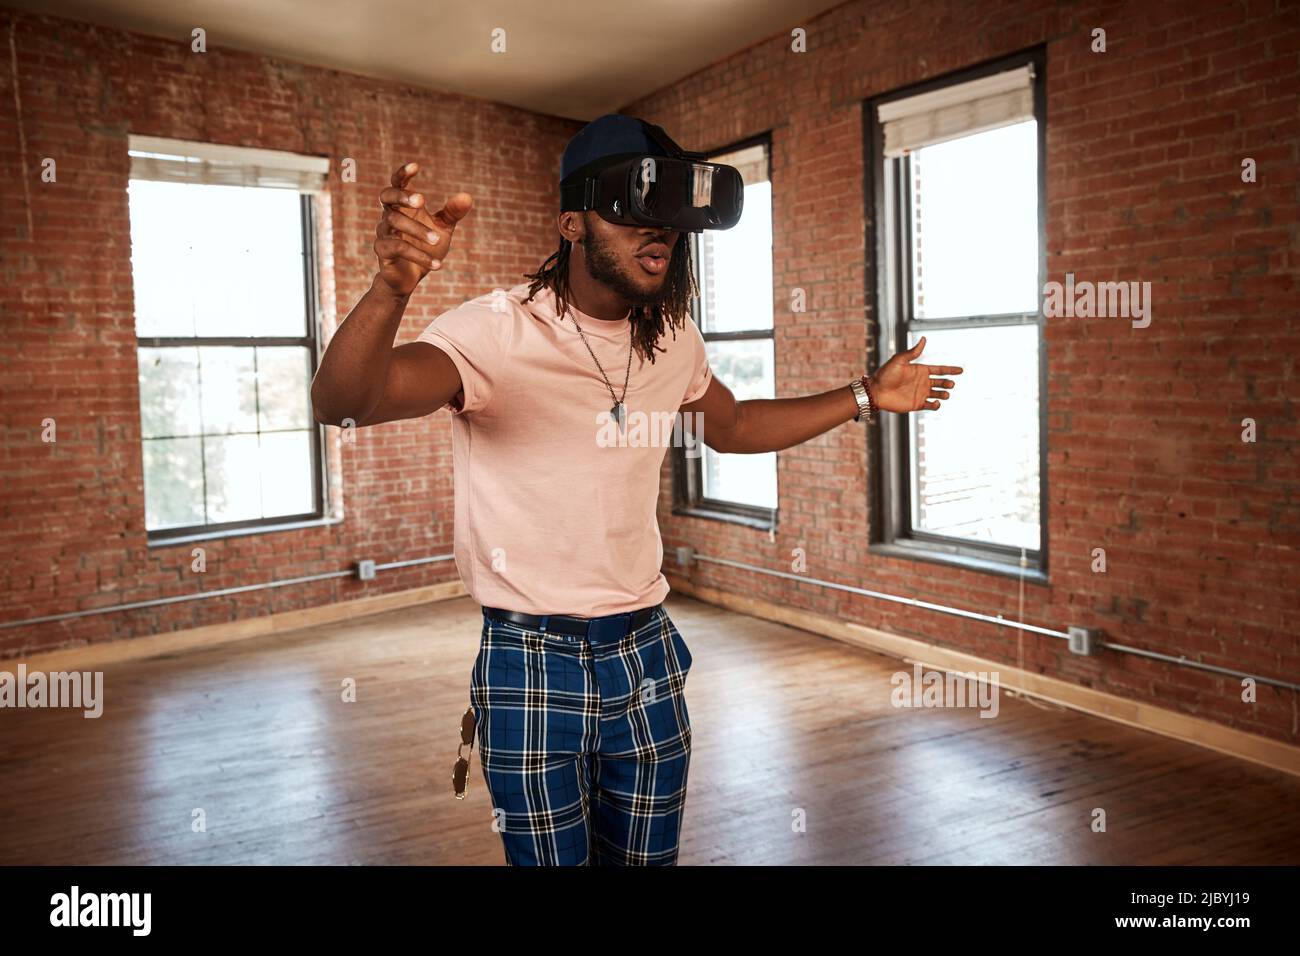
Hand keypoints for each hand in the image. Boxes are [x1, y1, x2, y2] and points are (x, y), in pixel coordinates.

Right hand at [374, 162, 472, 296]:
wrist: (410, 278)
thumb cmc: (425, 247)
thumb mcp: (443, 229)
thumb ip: (453, 213)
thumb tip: (467, 197)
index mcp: (403, 206)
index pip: (398, 183)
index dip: (403, 174)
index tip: (416, 166)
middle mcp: (389, 215)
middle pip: (387, 196)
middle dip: (402, 196)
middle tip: (422, 201)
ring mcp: (384, 233)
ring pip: (394, 222)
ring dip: (418, 230)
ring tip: (437, 239)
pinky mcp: (382, 252)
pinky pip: (397, 248)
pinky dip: (419, 256)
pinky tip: (437, 264)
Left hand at [869, 336, 963, 412]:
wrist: (876, 391)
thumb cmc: (885, 374)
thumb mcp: (899, 360)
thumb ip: (912, 352)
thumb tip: (924, 338)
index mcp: (920, 370)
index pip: (939, 370)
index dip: (950, 370)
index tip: (961, 370)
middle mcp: (922, 382)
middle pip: (941, 382)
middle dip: (948, 382)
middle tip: (951, 383)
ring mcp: (920, 393)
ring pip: (938, 394)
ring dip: (944, 394)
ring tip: (945, 394)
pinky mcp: (916, 404)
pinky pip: (930, 406)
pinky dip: (936, 405)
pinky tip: (936, 403)